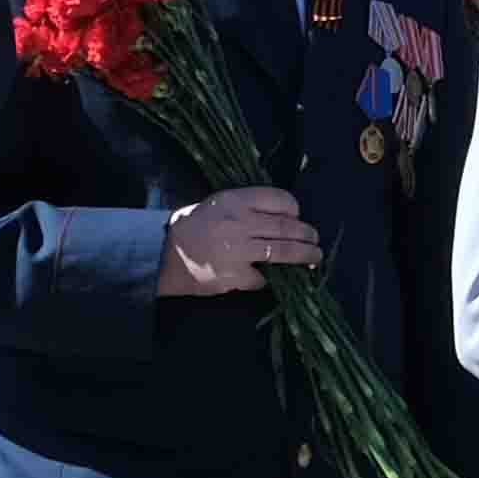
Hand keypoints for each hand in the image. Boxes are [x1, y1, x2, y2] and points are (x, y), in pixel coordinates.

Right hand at [159, 187, 320, 293]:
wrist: (164, 254)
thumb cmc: (191, 226)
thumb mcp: (217, 204)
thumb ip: (247, 207)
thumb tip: (284, 217)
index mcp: (235, 200)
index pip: (279, 200)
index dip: (294, 210)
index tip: (296, 216)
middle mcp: (240, 222)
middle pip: (287, 227)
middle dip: (307, 234)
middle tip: (314, 239)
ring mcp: (239, 250)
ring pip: (284, 251)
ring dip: (305, 256)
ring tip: (314, 257)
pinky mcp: (236, 276)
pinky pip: (265, 277)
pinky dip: (272, 278)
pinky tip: (276, 278)